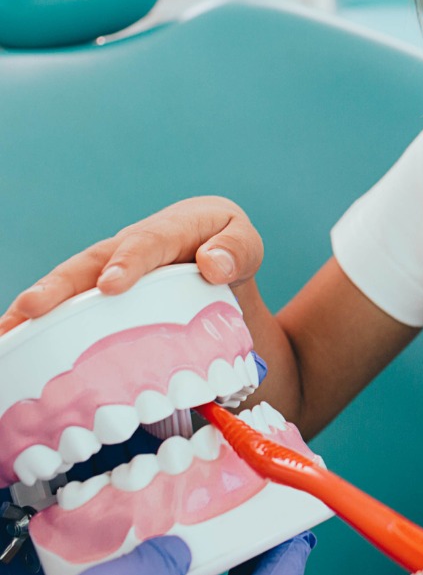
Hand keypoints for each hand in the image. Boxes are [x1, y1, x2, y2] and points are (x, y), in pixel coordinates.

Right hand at [0, 197, 264, 335]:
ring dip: (35, 308)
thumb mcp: (246, 244)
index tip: (111, 286)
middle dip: (61, 285)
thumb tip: (213, 264)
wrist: (214, 253)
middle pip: (91, 262)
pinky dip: (35, 325)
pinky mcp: (96, 293)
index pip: (149, 242)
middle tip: (34, 308)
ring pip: (69, 285)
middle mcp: (129, 245)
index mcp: (171, 228)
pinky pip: (65, 307)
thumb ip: (237, 250)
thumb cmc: (229, 248)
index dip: (128, 262)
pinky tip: (8, 345)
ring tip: (5, 333)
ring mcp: (107, 268)